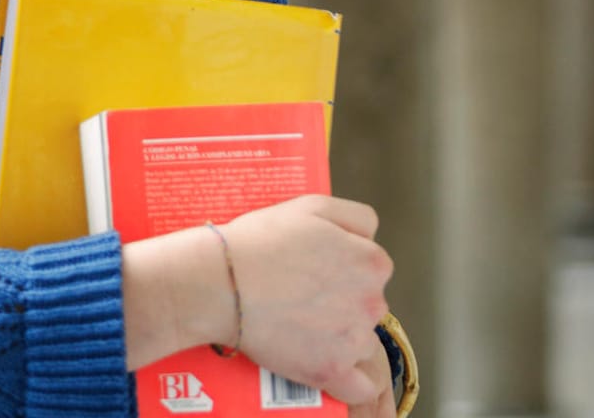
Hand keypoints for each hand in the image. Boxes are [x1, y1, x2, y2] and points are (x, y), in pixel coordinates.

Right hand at [219, 195, 392, 404]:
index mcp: (372, 262)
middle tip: (298, 297)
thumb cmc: (258, 242)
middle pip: (367, 306)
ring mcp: (354, 338)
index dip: (341, 268)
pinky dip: (348, 381)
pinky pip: (360, 388)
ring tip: (296, 327)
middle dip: (341, 303)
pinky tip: (326, 366)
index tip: (313, 271)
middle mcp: (373, 301)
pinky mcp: (332, 370)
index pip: (371, 269)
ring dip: (338, 339)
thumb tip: (371, 236)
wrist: (220, 281)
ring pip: (361, 343)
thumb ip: (356, 217)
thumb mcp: (310, 205)